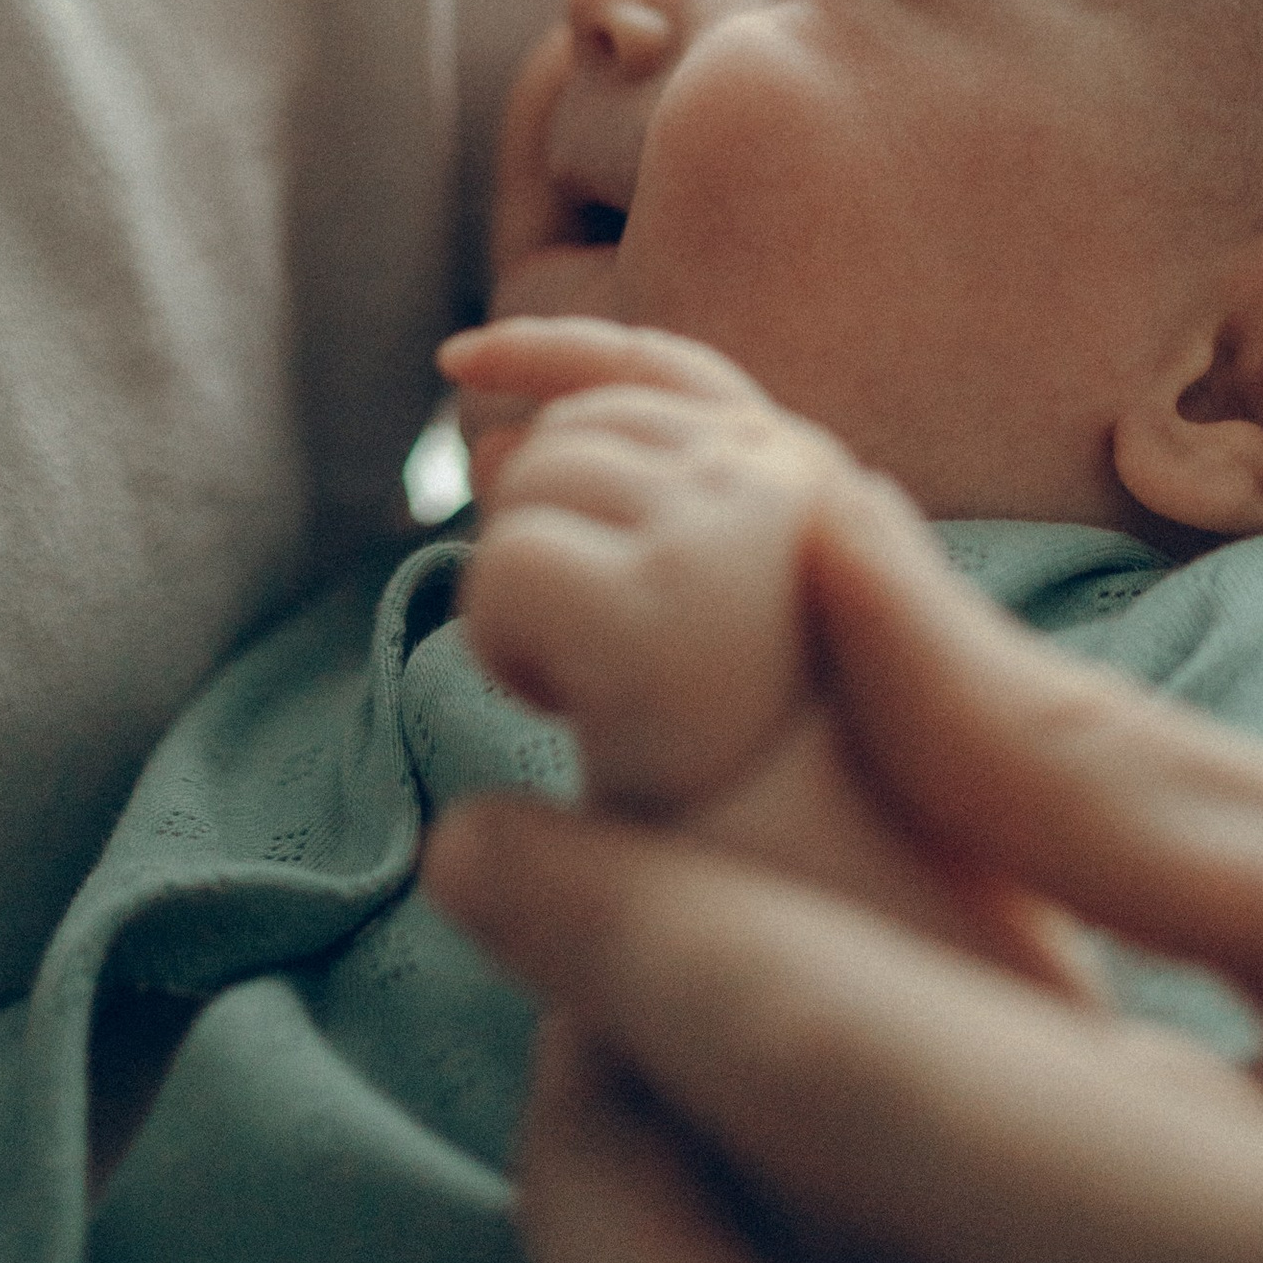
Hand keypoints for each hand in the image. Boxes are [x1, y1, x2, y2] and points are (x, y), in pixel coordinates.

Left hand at [443, 311, 1096, 972]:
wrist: (798, 911)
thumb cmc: (748, 780)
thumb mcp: (711, 610)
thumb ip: (644, 508)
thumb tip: (499, 440)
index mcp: (808, 475)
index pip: (660, 364)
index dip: (551, 351)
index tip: (455, 359)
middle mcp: (787, 480)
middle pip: (571, 433)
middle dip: (537, 521)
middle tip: (575, 651)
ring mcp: (724, 542)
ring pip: (524, 496)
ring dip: (519, 593)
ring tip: (588, 691)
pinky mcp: (656, 615)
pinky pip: (504, 569)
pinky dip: (500, 639)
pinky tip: (563, 710)